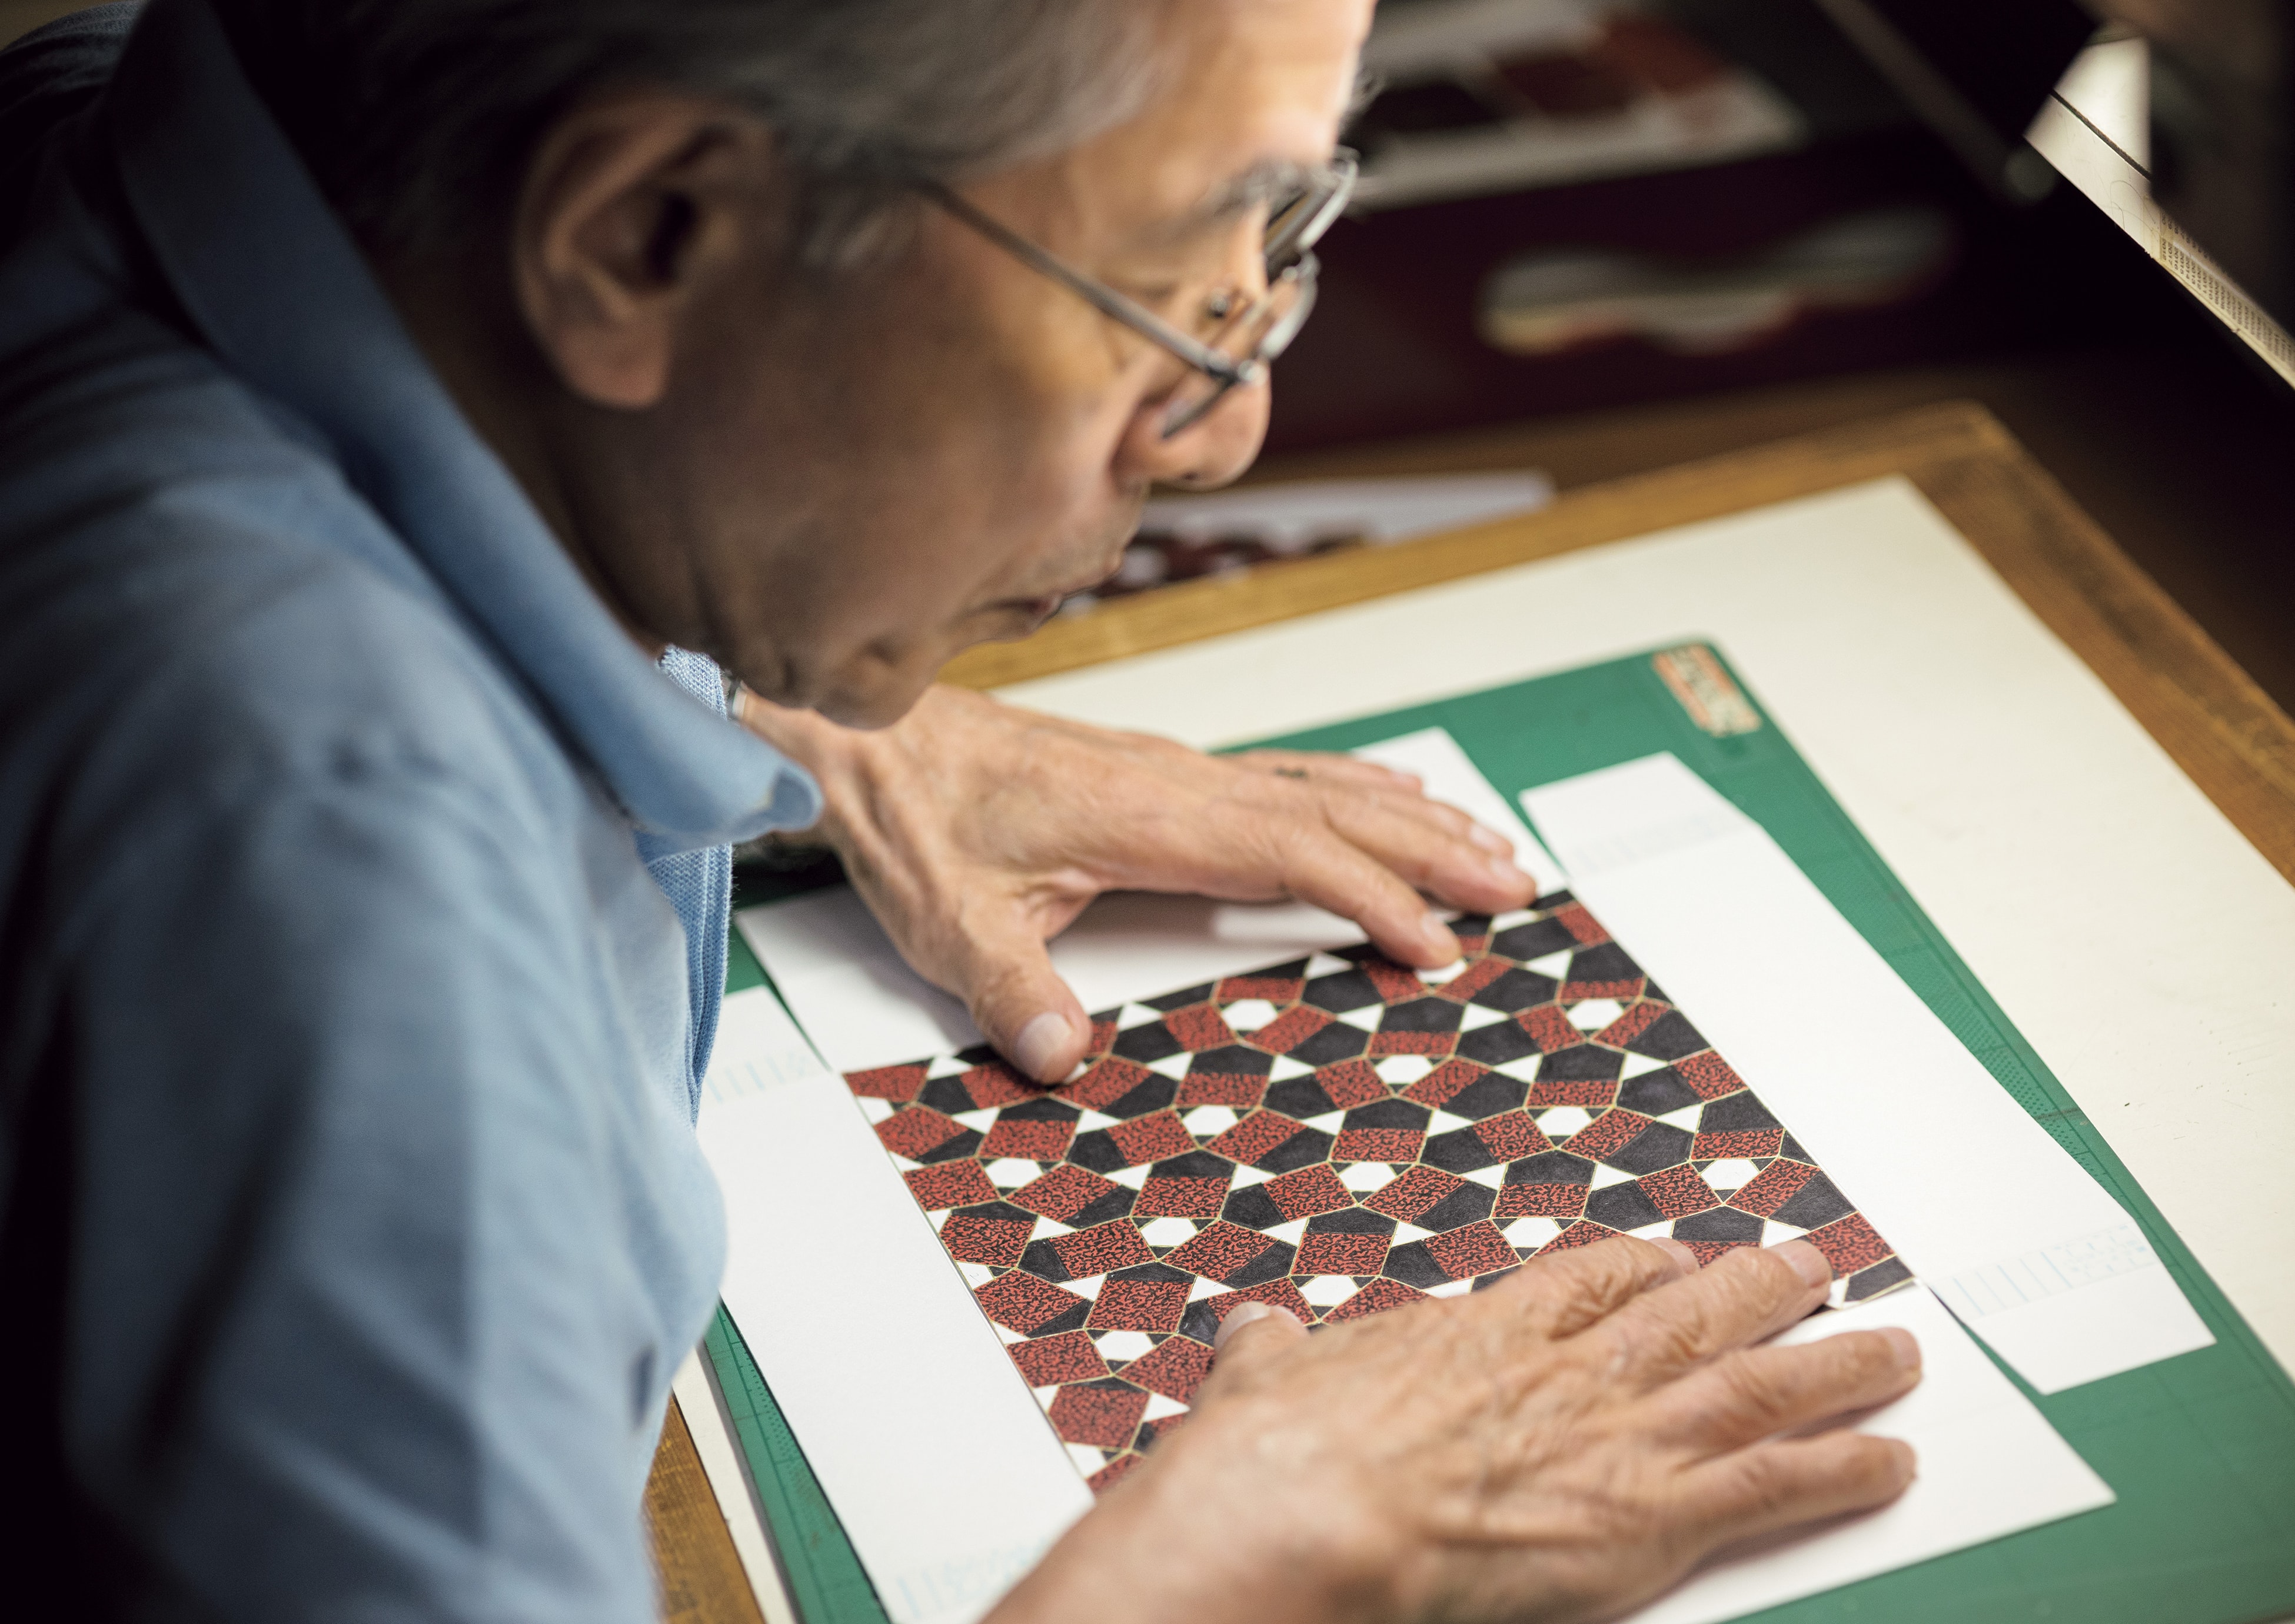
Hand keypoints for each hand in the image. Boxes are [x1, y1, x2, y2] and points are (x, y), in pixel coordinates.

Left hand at [737, 684, 1537, 1080]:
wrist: (875, 736)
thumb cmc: (913, 817)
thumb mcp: (947, 919)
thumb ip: (1008, 989)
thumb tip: (1061, 1058)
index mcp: (1149, 815)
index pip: (1290, 851)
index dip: (1370, 895)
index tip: (1436, 944)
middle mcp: (1179, 782)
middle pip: (1334, 808)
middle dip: (1430, 848)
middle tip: (1515, 881)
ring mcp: (1177, 772)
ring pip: (1319, 784)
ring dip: (1405, 815)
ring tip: (1483, 842)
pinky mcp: (1162, 774)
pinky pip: (1285, 776)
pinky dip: (1351, 791)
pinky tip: (1385, 800)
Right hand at [992, 1238, 1919, 1623]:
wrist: (1305, 1518)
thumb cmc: (1276, 1457)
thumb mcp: (1263, 1380)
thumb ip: (1277, 1354)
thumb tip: (1257, 1332)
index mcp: (1481, 1333)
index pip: (1589, 1283)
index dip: (1647, 1271)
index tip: (1681, 1262)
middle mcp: (1565, 1373)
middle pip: (1691, 1314)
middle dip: (1762, 1289)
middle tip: (1817, 1263)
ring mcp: (1615, 1441)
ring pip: (1753, 1386)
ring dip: (1832, 1364)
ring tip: (1892, 1348)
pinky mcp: (1648, 1521)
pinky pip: (1773, 1488)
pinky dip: (1841, 1469)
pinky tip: (1889, 1459)